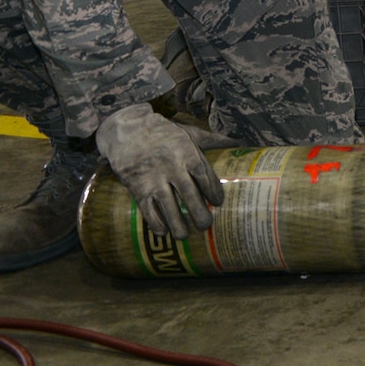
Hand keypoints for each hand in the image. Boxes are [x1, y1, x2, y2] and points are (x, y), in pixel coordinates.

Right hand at [96, 102, 223, 239]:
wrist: (126, 129)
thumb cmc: (162, 131)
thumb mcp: (189, 132)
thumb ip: (213, 140)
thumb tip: (238, 143)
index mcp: (187, 154)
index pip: (206, 177)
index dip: (213, 191)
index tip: (218, 202)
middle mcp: (172, 168)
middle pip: (189, 194)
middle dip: (199, 213)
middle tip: (206, 225)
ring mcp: (153, 179)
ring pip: (167, 205)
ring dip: (177, 223)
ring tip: (184, 236)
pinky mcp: (137, 187)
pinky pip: (146, 208)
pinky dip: (154, 222)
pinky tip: (162, 232)